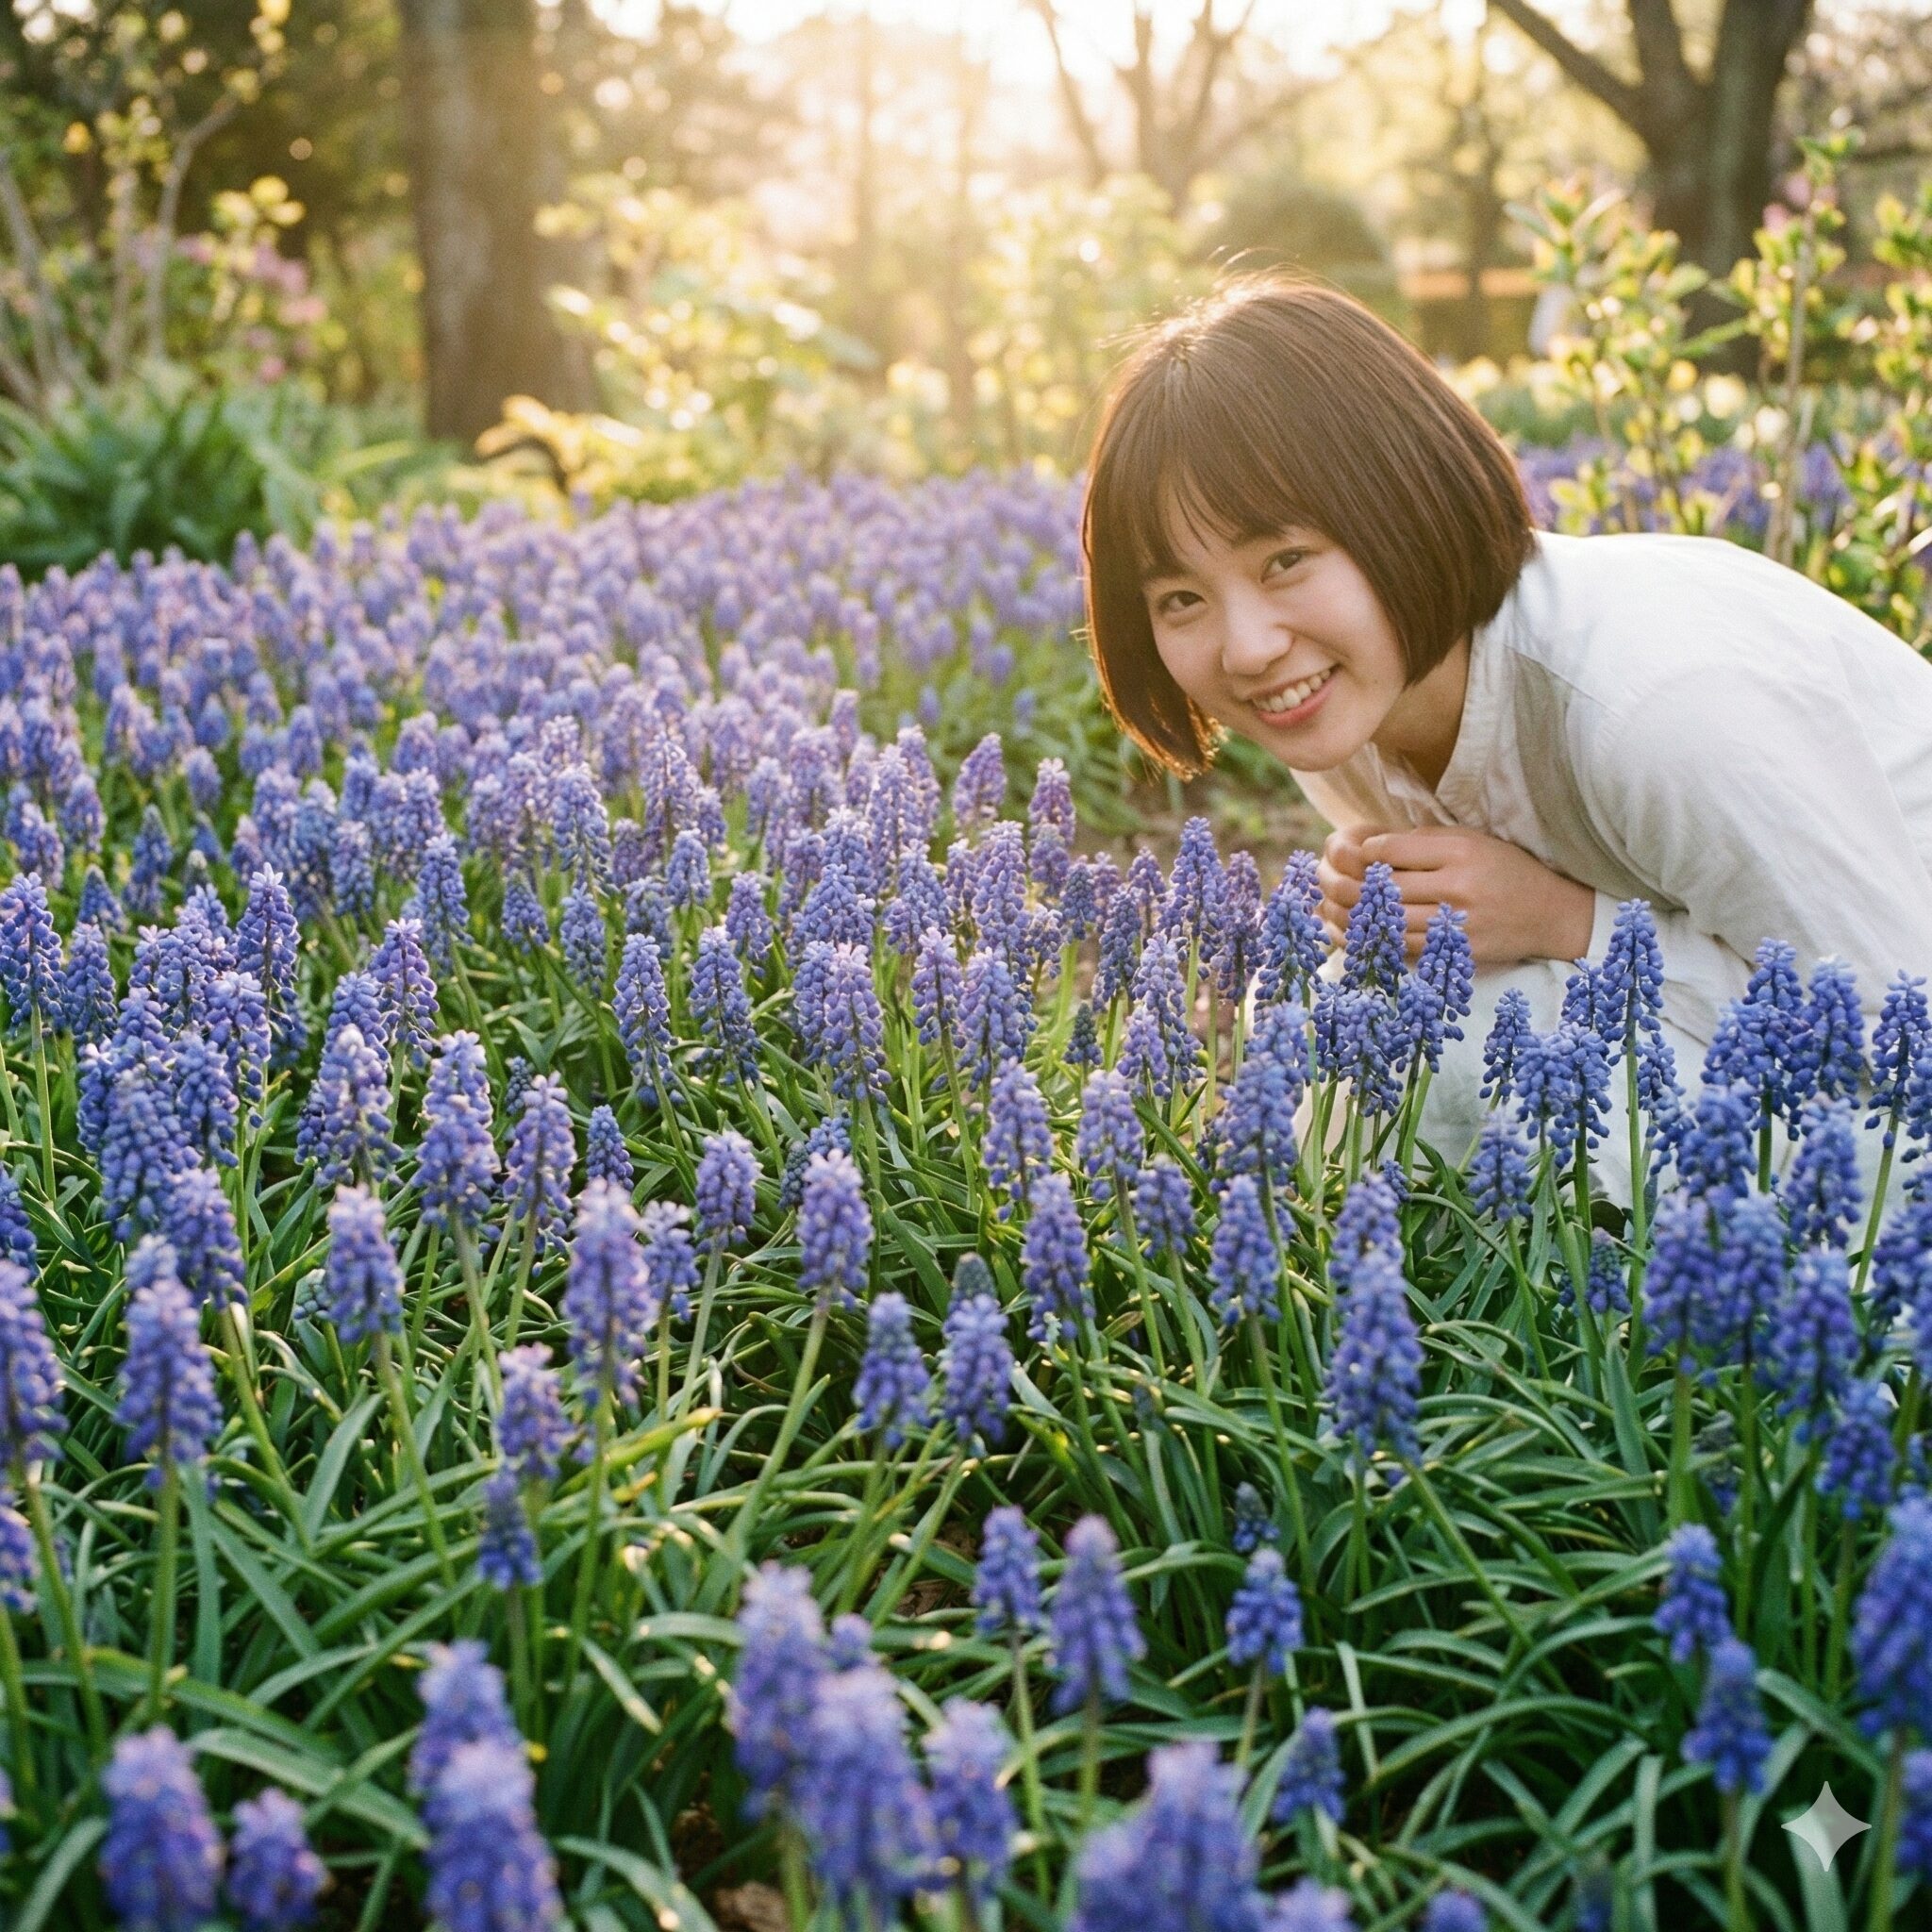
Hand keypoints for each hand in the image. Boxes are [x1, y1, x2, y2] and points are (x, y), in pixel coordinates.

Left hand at [1317, 823, 1596, 966]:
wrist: (1549, 912)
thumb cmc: (1502, 869)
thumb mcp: (1469, 840)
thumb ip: (1422, 840)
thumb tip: (1366, 842)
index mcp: (1459, 850)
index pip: (1391, 849)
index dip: (1364, 851)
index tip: (1356, 853)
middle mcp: (1458, 885)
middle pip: (1384, 887)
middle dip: (1350, 885)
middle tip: (1332, 883)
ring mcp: (1459, 923)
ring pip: (1389, 922)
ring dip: (1356, 917)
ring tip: (1335, 909)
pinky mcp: (1459, 952)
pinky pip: (1405, 948)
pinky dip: (1377, 942)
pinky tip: (1360, 934)